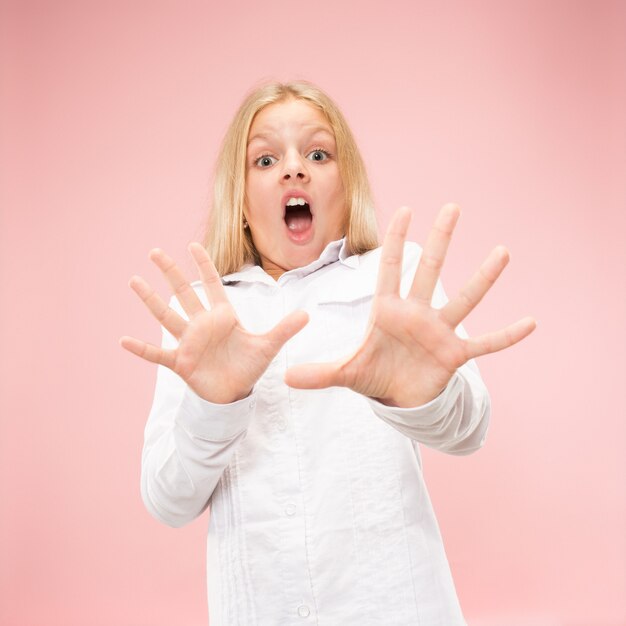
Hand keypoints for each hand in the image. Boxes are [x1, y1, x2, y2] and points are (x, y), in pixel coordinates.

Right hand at [120, 244, 308, 403]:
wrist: (235, 393)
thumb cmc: (248, 366)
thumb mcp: (268, 346)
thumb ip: (284, 329)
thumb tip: (307, 315)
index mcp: (222, 316)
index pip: (212, 285)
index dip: (204, 265)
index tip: (192, 244)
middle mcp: (202, 325)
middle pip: (184, 294)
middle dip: (171, 273)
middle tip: (155, 251)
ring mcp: (189, 342)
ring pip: (167, 317)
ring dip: (151, 300)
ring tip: (135, 280)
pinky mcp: (181, 362)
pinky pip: (158, 354)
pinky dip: (142, 349)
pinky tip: (124, 340)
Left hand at [284, 204, 535, 406]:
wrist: (397, 397)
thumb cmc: (373, 374)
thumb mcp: (345, 373)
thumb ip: (319, 373)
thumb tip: (284, 378)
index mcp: (388, 311)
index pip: (390, 269)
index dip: (395, 241)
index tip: (404, 210)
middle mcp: (416, 314)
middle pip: (430, 271)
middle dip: (440, 240)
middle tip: (452, 207)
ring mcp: (439, 332)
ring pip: (463, 299)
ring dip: (482, 278)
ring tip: (502, 252)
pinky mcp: (455, 355)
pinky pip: (485, 343)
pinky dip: (506, 335)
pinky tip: (531, 322)